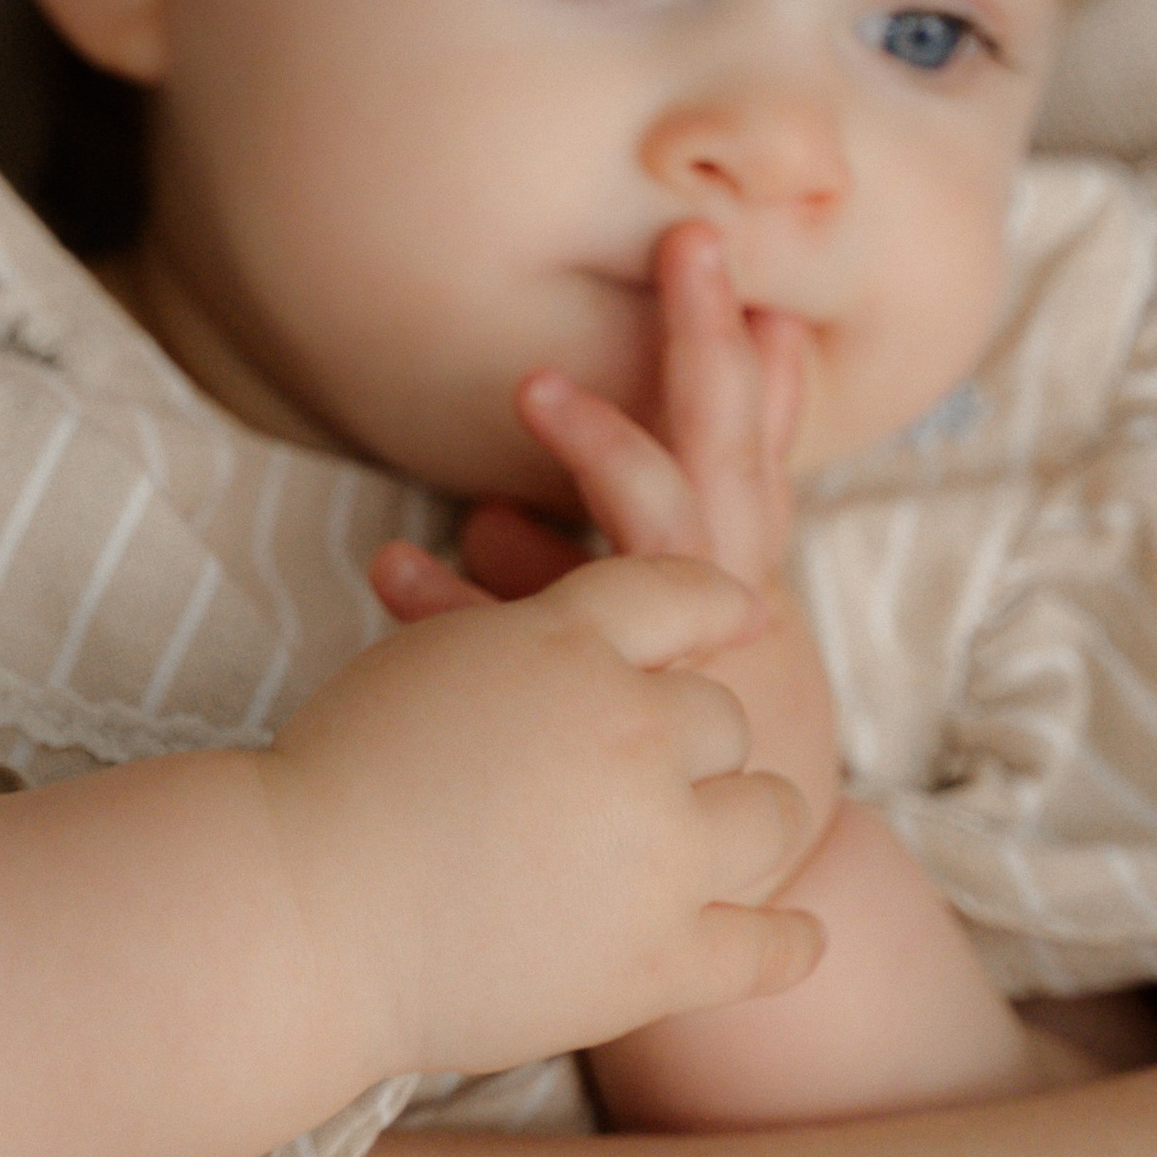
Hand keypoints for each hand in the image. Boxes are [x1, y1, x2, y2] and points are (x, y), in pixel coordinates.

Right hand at [266, 541, 818, 1084]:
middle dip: (692, 743)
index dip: (716, 606)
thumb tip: (616, 648)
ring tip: (715, 843)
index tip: (742, 618)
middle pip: (725, 717)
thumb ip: (538, 640)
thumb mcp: (437, 658)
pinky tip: (794, 935)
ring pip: (771, 812)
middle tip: (648, 778)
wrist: (299, 911)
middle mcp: (634, 735)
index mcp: (571, 644)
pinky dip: (790, 941)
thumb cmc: (341, 778)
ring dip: (743, 821)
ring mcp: (657, 854)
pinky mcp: (659, 962)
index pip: (685, 592)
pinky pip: (771, 948)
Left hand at [393, 221, 844, 846]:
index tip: (756, 292)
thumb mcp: (666, 661)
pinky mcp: (620, 721)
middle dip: (706, 350)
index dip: (761, 376)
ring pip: (653, 535)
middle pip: (727, 457)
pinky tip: (395, 569)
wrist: (733, 912)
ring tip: (531, 385)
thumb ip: (575, 575)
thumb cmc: (681, 769)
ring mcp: (684, 661)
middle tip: (690, 245)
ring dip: (600, 451)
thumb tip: (486, 515)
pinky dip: (464, 603)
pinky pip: (539, 645)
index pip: (760, 456)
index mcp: (745, 583)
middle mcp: (728, 607)